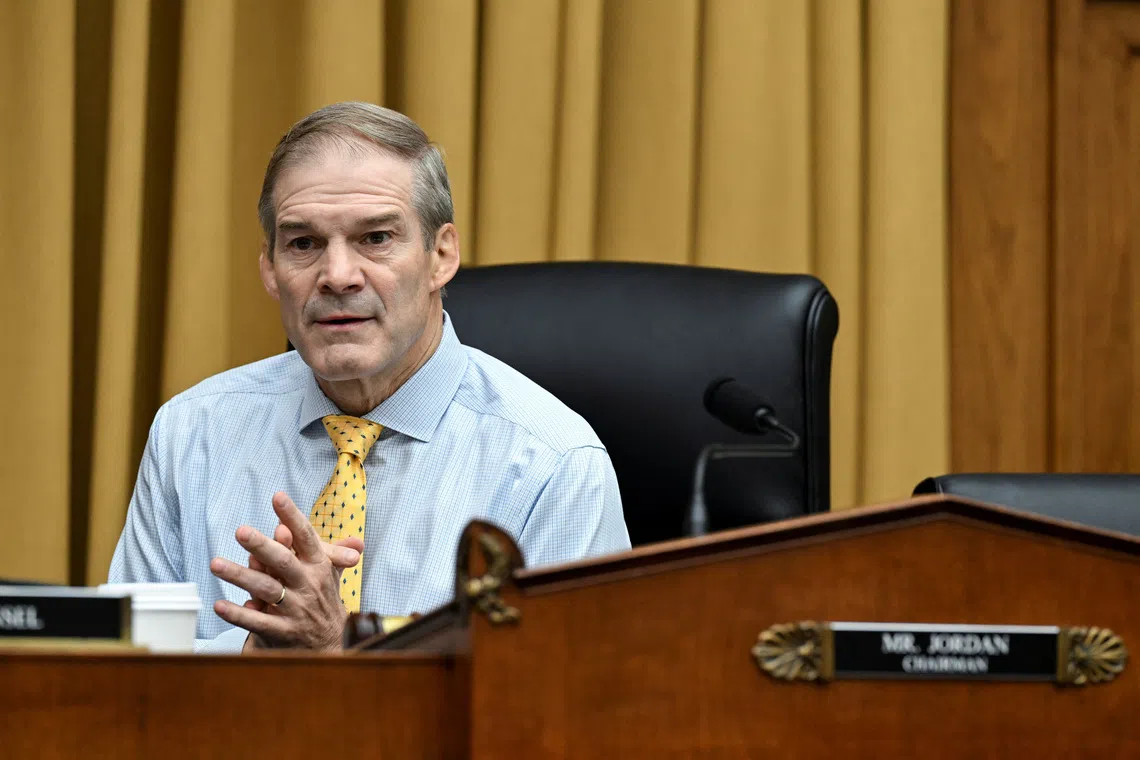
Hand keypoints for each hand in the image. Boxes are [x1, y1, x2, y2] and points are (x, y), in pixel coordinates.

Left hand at [209, 492, 363, 650]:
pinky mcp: (282, 631)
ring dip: (240, 576)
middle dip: (262, 546)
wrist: (331, 646)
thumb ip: (334, 553)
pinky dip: (238, 614)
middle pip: (283, 562)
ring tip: (216, 564)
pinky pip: (257, 622)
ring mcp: (295, 609)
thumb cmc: (324, 602)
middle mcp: (308, 585)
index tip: (278, 497)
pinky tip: (219, 605)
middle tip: (241, 531)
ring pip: (266, 589)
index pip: (306, 537)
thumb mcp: (332, 575)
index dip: (292, 516)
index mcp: (319, 566)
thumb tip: (356, 541)